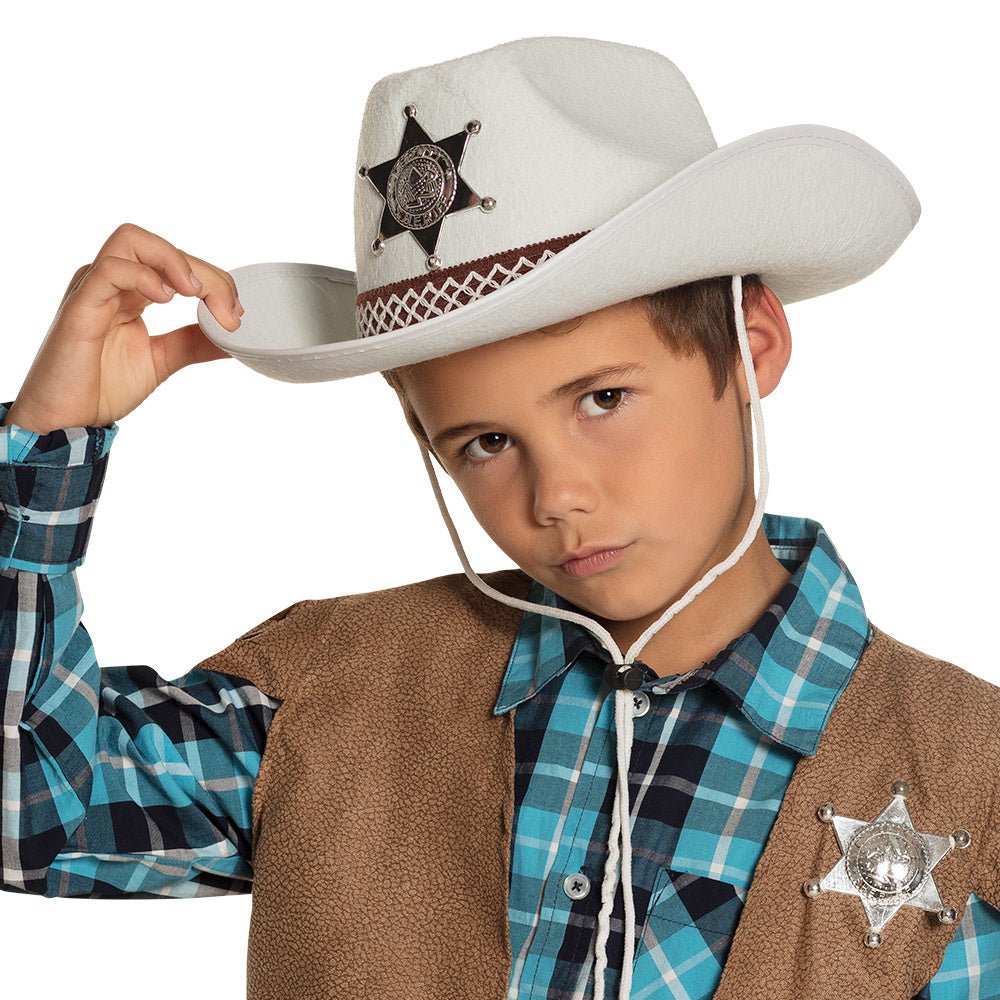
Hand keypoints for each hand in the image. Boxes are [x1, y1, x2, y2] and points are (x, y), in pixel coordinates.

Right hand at [2, 222, 243, 433]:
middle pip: (160, 246)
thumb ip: (195, 342)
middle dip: (205, 273)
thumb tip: (234, 335)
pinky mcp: (80, 306)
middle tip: (228, 310)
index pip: (176, 263)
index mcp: (131, 291)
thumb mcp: (163, 359)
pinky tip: (166, 298)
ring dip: (175, 262)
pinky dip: (143, 276)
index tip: (235, 315)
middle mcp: (112, 283)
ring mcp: (93, 289)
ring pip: (132, 241)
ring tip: (197, 294)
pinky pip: (109, 270)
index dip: (213, 282)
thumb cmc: (103, 387)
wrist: (69, 420)